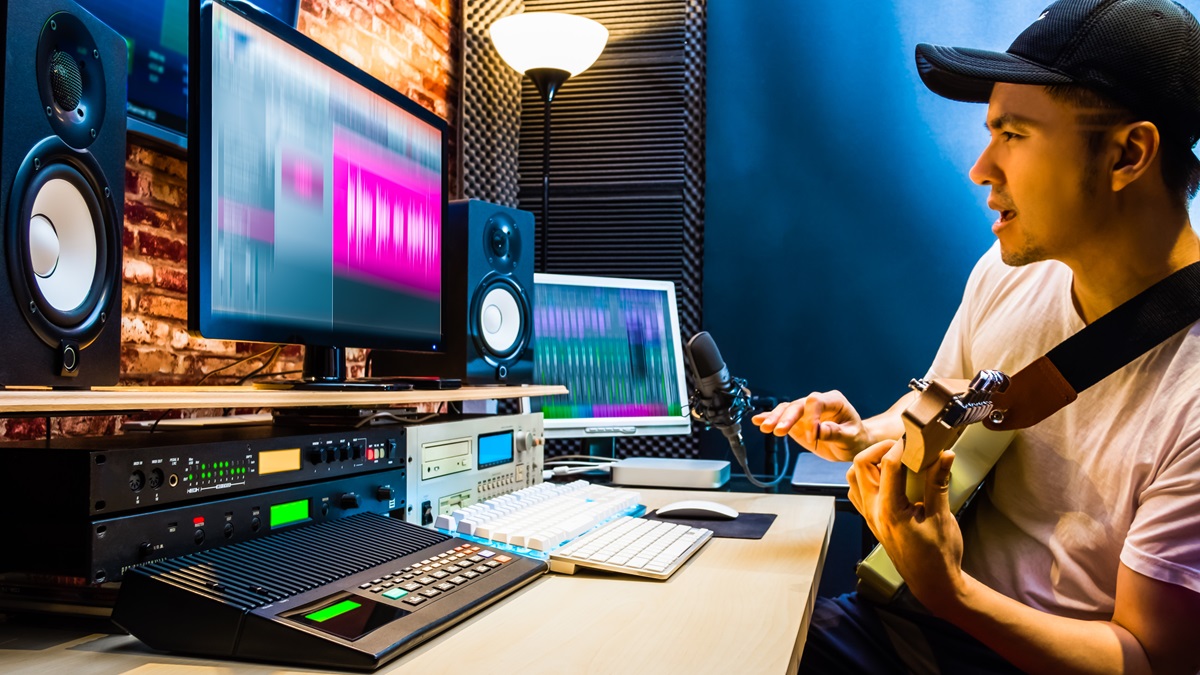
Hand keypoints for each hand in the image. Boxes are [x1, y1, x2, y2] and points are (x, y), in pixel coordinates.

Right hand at [751, 390, 869, 460]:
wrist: (852, 444)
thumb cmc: (855, 438)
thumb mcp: (851, 437)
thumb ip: (836, 433)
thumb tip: (819, 430)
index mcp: (834, 401)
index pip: (817, 402)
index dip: (812, 418)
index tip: (813, 437)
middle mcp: (817, 402)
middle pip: (798, 404)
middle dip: (787, 417)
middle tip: (778, 431)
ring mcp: (805, 412)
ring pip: (786, 409)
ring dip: (775, 418)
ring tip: (765, 428)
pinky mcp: (796, 422)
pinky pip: (781, 418)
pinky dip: (769, 418)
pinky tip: (757, 420)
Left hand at [847, 440, 965, 614]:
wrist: (932, 583)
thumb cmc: (940, 554)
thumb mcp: (942, 516)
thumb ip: (939, 483)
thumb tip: (945, 454)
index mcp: (890, 509)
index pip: (888, 465)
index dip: (901, 446)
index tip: (915, 437)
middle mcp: (873, 511)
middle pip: (860, 466)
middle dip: (879, 449)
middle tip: (902, 446)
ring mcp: (869, 516)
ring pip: (854, 478)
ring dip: (869, 463)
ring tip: (894, 460)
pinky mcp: (871, 521)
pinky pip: (857, 492)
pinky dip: (867, 478)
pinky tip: (888, 478)